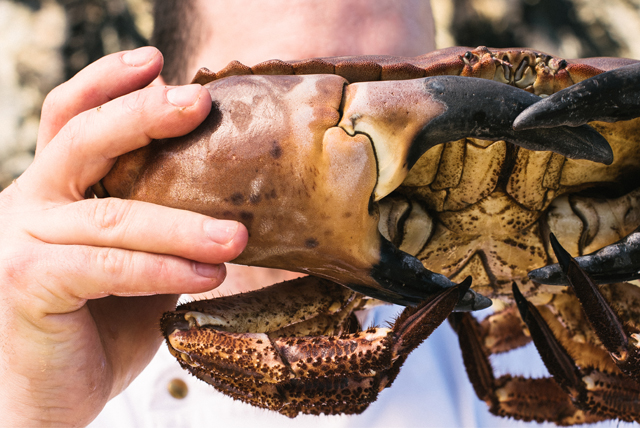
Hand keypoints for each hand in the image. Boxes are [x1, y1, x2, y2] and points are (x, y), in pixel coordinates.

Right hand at [0, 47, 247, 426]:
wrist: (52, 395)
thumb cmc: (99, 323)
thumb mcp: (135, 262)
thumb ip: (158, 223)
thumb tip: (223, 190)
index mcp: (52, 190)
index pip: (72, 118)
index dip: (107, 83)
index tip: (156, 63)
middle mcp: (27, 203)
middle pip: (82, 139)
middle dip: (143, 116)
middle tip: (198, 101)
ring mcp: (20, 240)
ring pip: (113, 215)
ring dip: (183, 223)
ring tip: (237, 235)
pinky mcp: (27, 282)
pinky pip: (108, 265)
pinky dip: (163, 268)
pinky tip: (208, 274)